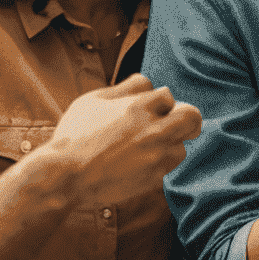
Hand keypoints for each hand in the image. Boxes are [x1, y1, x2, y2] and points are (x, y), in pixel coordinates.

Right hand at [47, 75, 201, 206]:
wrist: (66, 175)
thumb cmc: (74, 135)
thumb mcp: (92, 101)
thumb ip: (123, 88)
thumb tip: (145, 81)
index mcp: (138, 107)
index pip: (167, 94)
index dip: (159, 100)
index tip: (151, 107)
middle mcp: (153, 130)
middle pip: (192, 116)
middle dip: (186, 117)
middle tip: (177, 122)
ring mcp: (156, 156)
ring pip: (183, 146)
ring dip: (171, 144)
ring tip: (151, 146)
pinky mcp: (154, 177)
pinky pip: (169, 167)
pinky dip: (161, 162)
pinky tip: (143, 161)